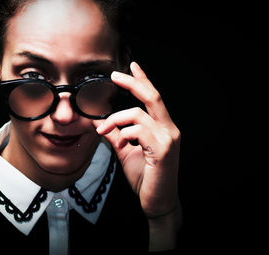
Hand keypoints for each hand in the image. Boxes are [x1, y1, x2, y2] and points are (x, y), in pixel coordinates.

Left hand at [93, 62, 179, 217]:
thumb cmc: (145, 178)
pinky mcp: (163, 151)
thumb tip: (99, 122)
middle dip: (133, 82)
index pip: (152, 98)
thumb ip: (116, 136)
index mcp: (162, 127)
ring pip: (139, 114)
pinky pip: (139, 132)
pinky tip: (120, 143)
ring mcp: (168, 139)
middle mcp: (169, 129)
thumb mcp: (126, 152)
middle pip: (152, 96)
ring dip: (116, 119)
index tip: (132, 65)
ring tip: (103, 129)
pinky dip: (124, 134)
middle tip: (115, 75)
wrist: (156, 202)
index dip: (143, 80)